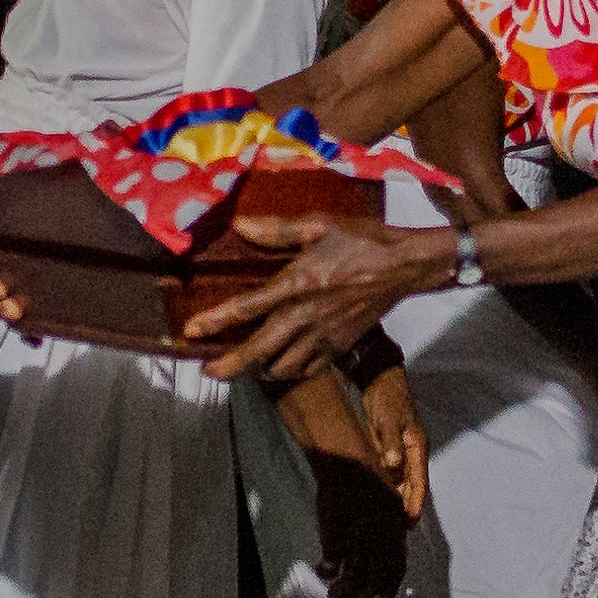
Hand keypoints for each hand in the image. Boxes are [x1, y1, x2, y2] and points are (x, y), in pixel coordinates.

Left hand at [183, 211, 450, 384]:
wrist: (406, 266)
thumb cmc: (363, 240)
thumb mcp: (320, 224)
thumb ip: (278, 229)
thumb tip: (240, 225)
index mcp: (298, 284)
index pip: (248, 307)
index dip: (216, 321)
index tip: (191, 330)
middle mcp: (307, 316)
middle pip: (260, 351)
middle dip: (231, 366)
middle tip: (209, 371)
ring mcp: (325, 336)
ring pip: (283, 367)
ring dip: (259, 371)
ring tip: (244, 368)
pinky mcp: (340, 346)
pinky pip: (310, 369)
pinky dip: (291, 373)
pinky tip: (281, 366)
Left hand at [351, 360, 429, 520]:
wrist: (381, 379)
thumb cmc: (386, 399)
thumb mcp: (388, 420)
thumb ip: (390, 442)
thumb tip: (393, 464)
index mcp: (418, 447)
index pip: (420, 482)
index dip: (415, 503)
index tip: (408, 523)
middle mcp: (414, 452)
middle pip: (414, 486)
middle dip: (408, 507)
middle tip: (398, 530)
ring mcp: (404, 450)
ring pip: (404, 481)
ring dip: (399, 499)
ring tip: (389, 520)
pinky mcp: (393, 447)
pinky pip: (394, 473)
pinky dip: (390, 486)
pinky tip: (381, 497)